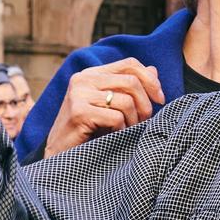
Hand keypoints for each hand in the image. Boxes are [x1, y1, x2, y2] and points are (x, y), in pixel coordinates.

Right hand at [42, 58, 165, 157]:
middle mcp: (83, 79)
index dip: (150, 79)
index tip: (160, 99)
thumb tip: (154, 70)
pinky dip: (121, 130)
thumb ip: (129, 88)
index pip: (130, 64)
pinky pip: (116, 118)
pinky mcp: (79, 112)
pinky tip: (113, 137)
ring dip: (134, 121)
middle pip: (131, 81)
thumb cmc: (89, 131)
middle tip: (146, 121)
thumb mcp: (110, 106)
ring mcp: (79, 94)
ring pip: (126, 101)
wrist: (59, 156)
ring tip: (128, 131)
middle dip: (146, 104)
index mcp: (91, 74)